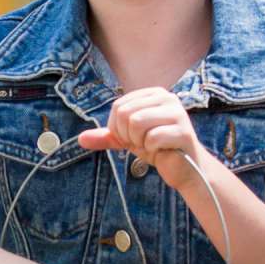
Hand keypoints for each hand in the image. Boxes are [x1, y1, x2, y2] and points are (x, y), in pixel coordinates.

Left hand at [78, 89, 201, 188]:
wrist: (183, 169)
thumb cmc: (157, 149)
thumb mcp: (129, 139)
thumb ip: (107, 137)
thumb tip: (81, 139)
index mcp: (154, 94)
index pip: (118, 106)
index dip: (117, 128)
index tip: (132, 138)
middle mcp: (168, 98)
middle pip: (125, 113)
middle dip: (127, 135)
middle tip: (142, 144)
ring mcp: (178, 113)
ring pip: (136, 122)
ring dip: (138, 142)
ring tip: (150, 146)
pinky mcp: (183, 131)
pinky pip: (151, 138)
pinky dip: (151, 150)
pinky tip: (162, 151)